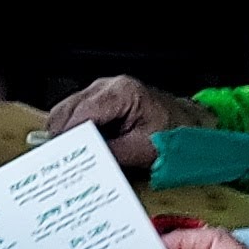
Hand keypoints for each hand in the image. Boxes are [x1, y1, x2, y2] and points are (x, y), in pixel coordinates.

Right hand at [37, 75, 216, 172]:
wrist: (190, 124)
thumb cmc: (174, 132)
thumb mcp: (143, 149)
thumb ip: (112, 153)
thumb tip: (83, 161)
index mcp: (121, 92)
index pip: (80, 114)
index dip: (66, 138)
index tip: (58, 158)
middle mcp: (108, 86)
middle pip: (67, 110)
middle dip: (61, 137)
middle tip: (59, 162)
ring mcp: (102, 90)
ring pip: (68, 112)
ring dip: (67, 135)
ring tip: (68, 158)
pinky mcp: (101, 100)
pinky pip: (77, 114)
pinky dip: (74, 131)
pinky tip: (79, 149)